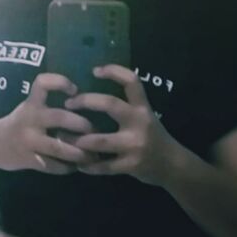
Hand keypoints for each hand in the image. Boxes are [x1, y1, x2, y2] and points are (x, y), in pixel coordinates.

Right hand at [0, 72, 97, 173]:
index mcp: (31, 104)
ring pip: (58, 147)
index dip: (60, 82)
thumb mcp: (29, 107)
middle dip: (82, 125)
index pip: (43, 83)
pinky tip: (74, 167)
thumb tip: (84, 104)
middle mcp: (29, 120)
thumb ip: (49, 105)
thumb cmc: (19, 123)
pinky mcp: (28, 160)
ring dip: (78, 153)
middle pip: (60, 117)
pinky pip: (51, 165)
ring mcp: (28, 141)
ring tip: (91, 156)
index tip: (74, 90)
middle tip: (96, 132)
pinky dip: (66, 167)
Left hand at [65, 65, 178, 184]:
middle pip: (110, 104)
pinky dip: (88, 166)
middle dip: (85, 102)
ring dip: (78, 140)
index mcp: (143, 108)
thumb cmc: (153, 138)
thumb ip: (125, 108)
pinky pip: (103, 166)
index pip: (131, 81)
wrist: (172, 166)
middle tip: (68, 104)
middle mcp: (140, 122)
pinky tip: (79, 164)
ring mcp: (135, 145)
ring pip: (100, 140)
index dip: (114, 71)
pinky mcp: (130, 165)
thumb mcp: (144, 118)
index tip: (94, 71)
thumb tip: (93, 97)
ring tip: (64, 138)